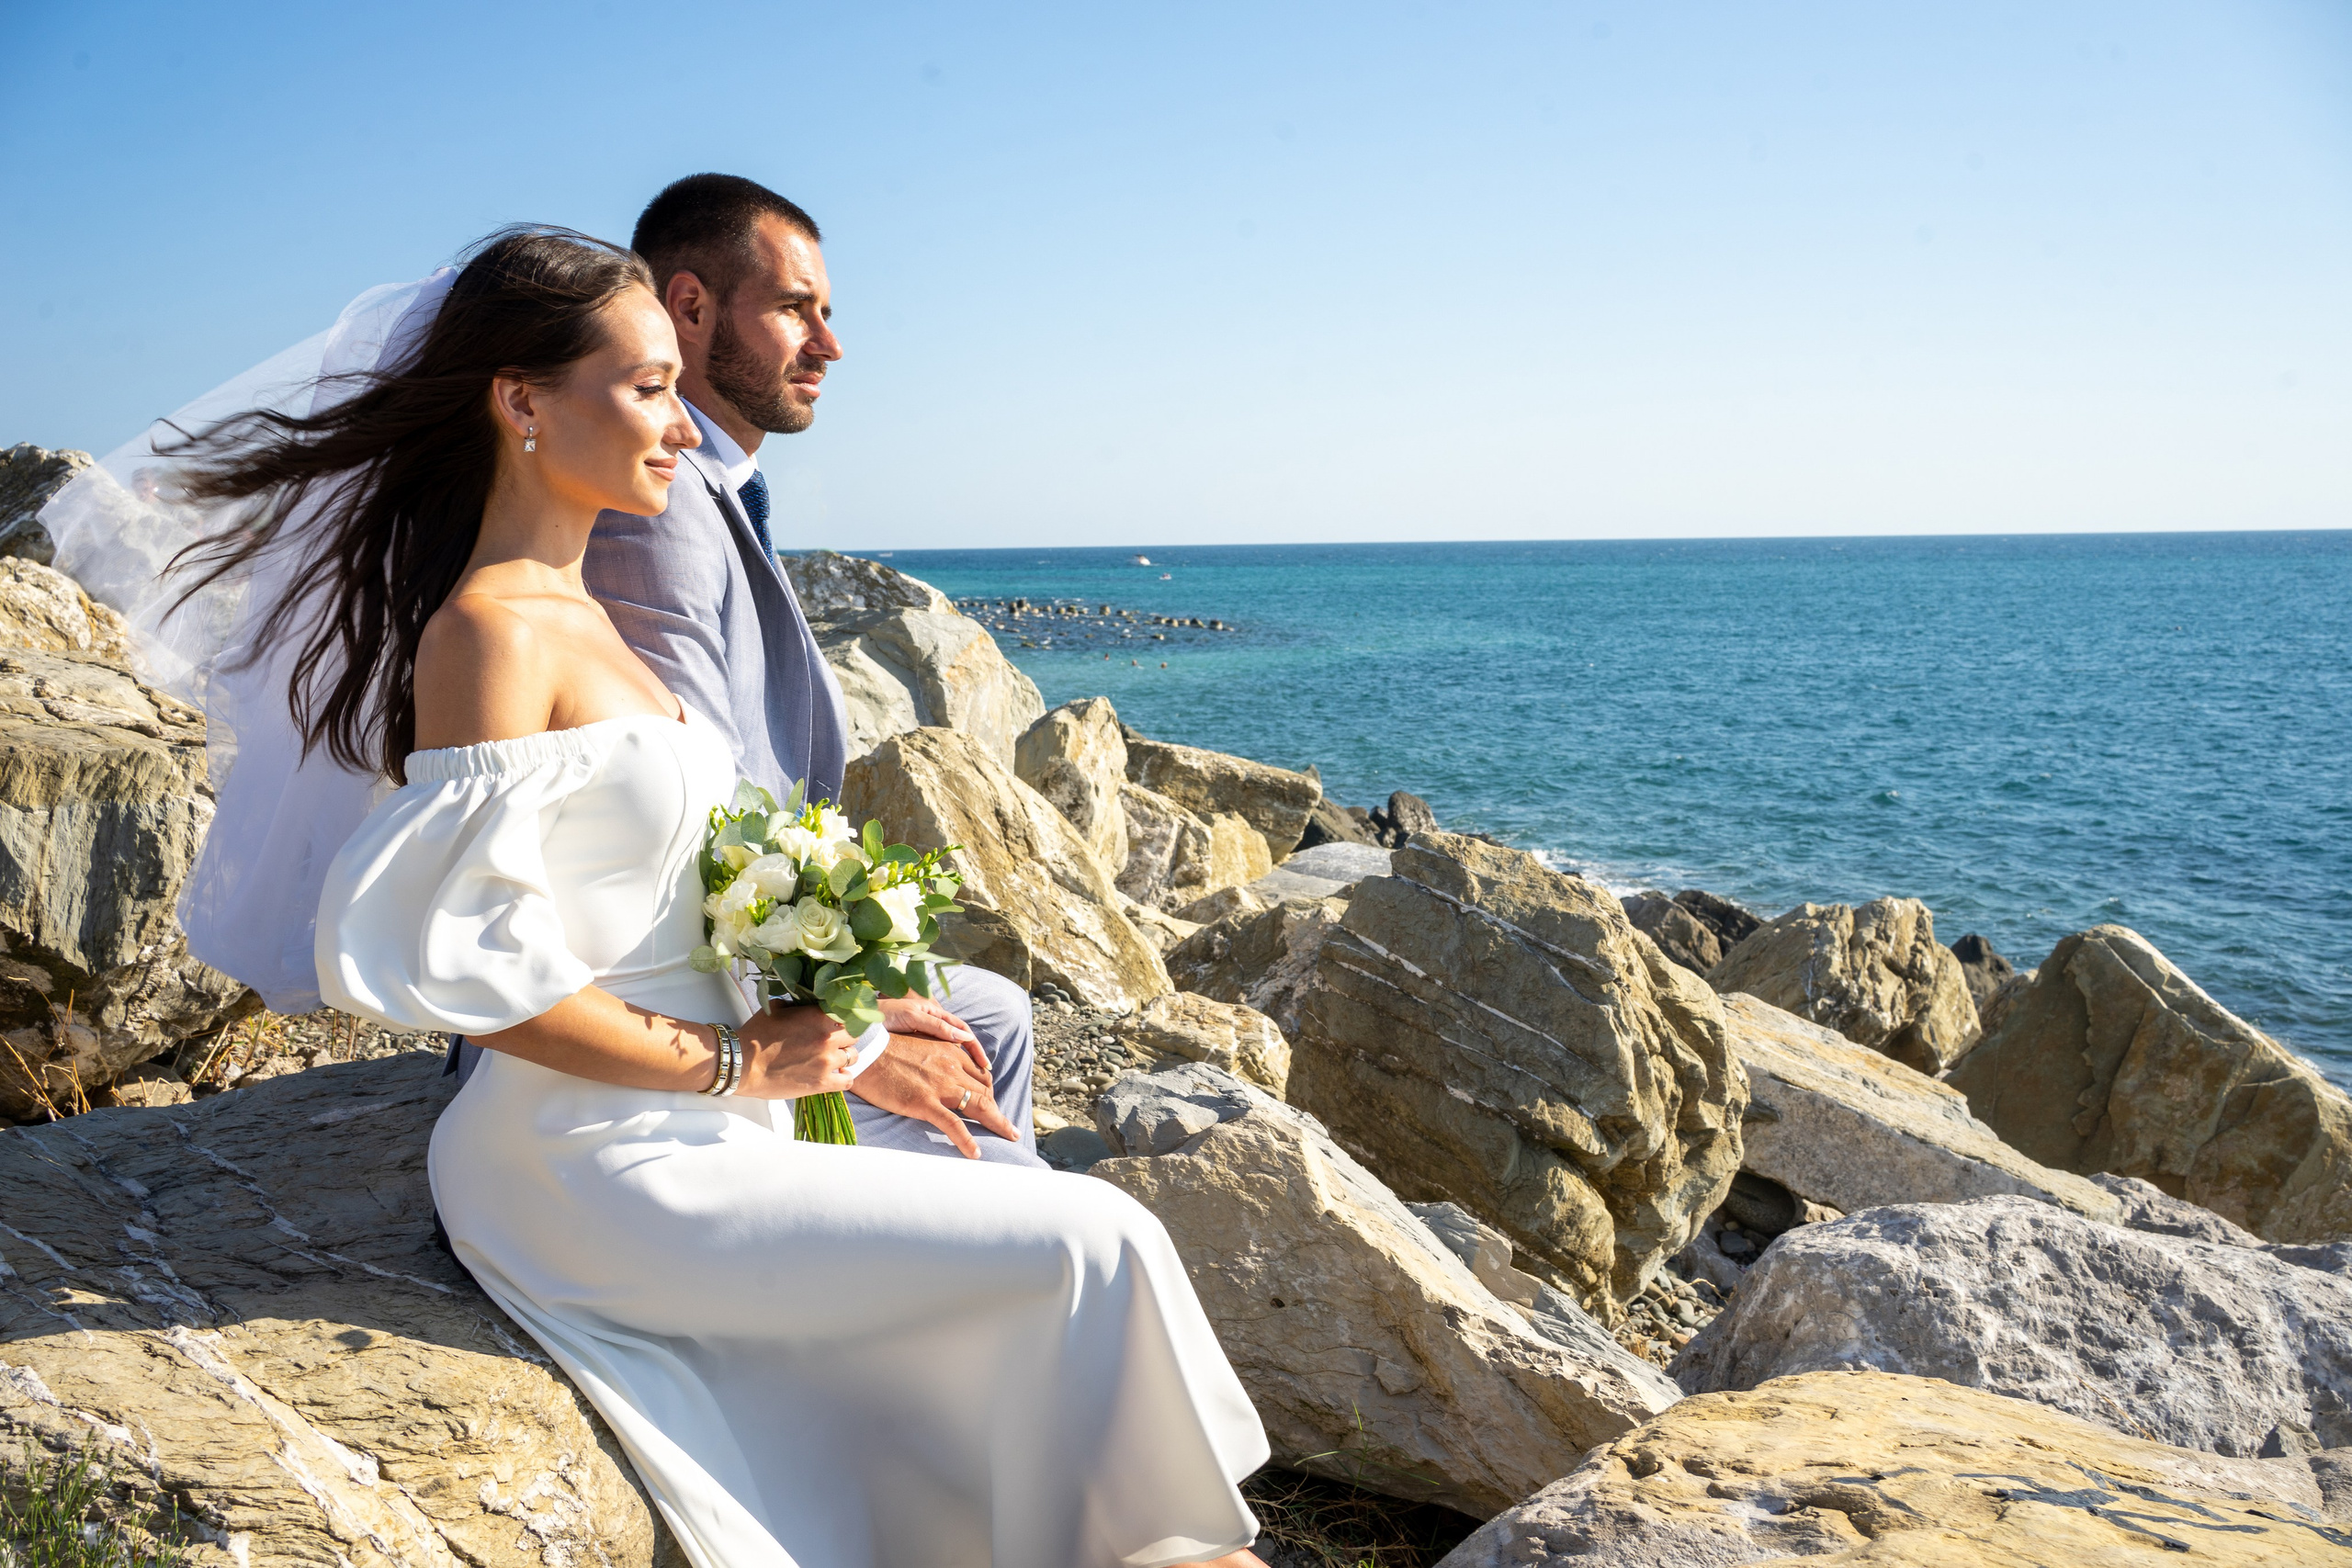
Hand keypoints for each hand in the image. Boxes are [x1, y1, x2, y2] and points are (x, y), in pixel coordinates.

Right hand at [735, 1006, 859, 1100]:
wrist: (742, 1064)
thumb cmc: (756, 1035)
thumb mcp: (778, 1008)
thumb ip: (801, 1005)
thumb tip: (812, 1004)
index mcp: (818, 1016)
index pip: (849, 1012)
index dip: (847, 1016)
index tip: (843, 1020)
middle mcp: (827, 1038)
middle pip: (854, 1034)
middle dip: (845, 1035)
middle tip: (833, 1039)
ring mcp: (826, 1062)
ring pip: (853, 1056)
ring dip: (844, 1056)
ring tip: (831, 1057)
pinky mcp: (822, 1084)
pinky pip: (848, 1081)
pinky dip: (843, 1077)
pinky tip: (834, 1074)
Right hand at [850, 997, 1019, 1157]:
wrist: (865, 1050)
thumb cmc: (887, 1047)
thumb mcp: (920, 1042)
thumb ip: (938, 1052)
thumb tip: (947, 1066)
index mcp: (951, 1052)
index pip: (981, 1074)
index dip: (989, 1090)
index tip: (990, 1103)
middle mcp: (952, 1067)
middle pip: (985, 1090)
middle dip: (998, 1108)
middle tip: (1006, 1125)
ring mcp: (940, 1085)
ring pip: (979, 1105)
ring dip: (998, 1123)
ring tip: (1010, 1136)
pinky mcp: (924, 1102)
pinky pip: (953, 1125)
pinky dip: (967, 1141)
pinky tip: (976, 1153)